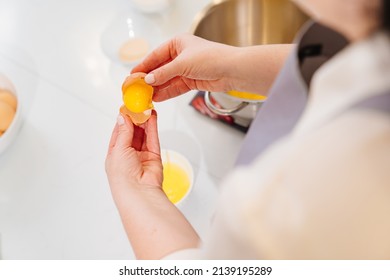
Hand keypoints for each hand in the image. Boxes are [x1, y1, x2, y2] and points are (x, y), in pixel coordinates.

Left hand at [105, 112, 199, 258]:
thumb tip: (122, 117)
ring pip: (143, 134)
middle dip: (135, 118)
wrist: (139, 192)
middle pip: (132, 132)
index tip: (126, 106)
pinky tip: (153, 117)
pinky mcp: (154, 156)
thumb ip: (123, 132)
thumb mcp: (118, 149)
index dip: (123, 119)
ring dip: (144, 121)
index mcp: (115, 154)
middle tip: (138, 104)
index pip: (118, 132)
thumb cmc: (122, 177)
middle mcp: (128, 154)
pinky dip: (153, 127)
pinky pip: (153, 138)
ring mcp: (141, 155)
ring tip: (146, 107)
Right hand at [132, 34, 238, 100]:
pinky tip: (157, 98)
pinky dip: (167, 92)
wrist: (232, 70)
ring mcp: (186, 69)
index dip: (143, 66)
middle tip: (137, 88)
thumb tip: (148, 79)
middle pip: (160, 69)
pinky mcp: (192, 81)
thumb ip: (164, 73)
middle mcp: (181, 55)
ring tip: (145, 96)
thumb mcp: (182, 64)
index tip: (133, 75)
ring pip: (167, 80)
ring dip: (157, 88)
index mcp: (177, 43)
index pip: (155, 55)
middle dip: (149, 79)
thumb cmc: (211, 58)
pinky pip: (176, 87)